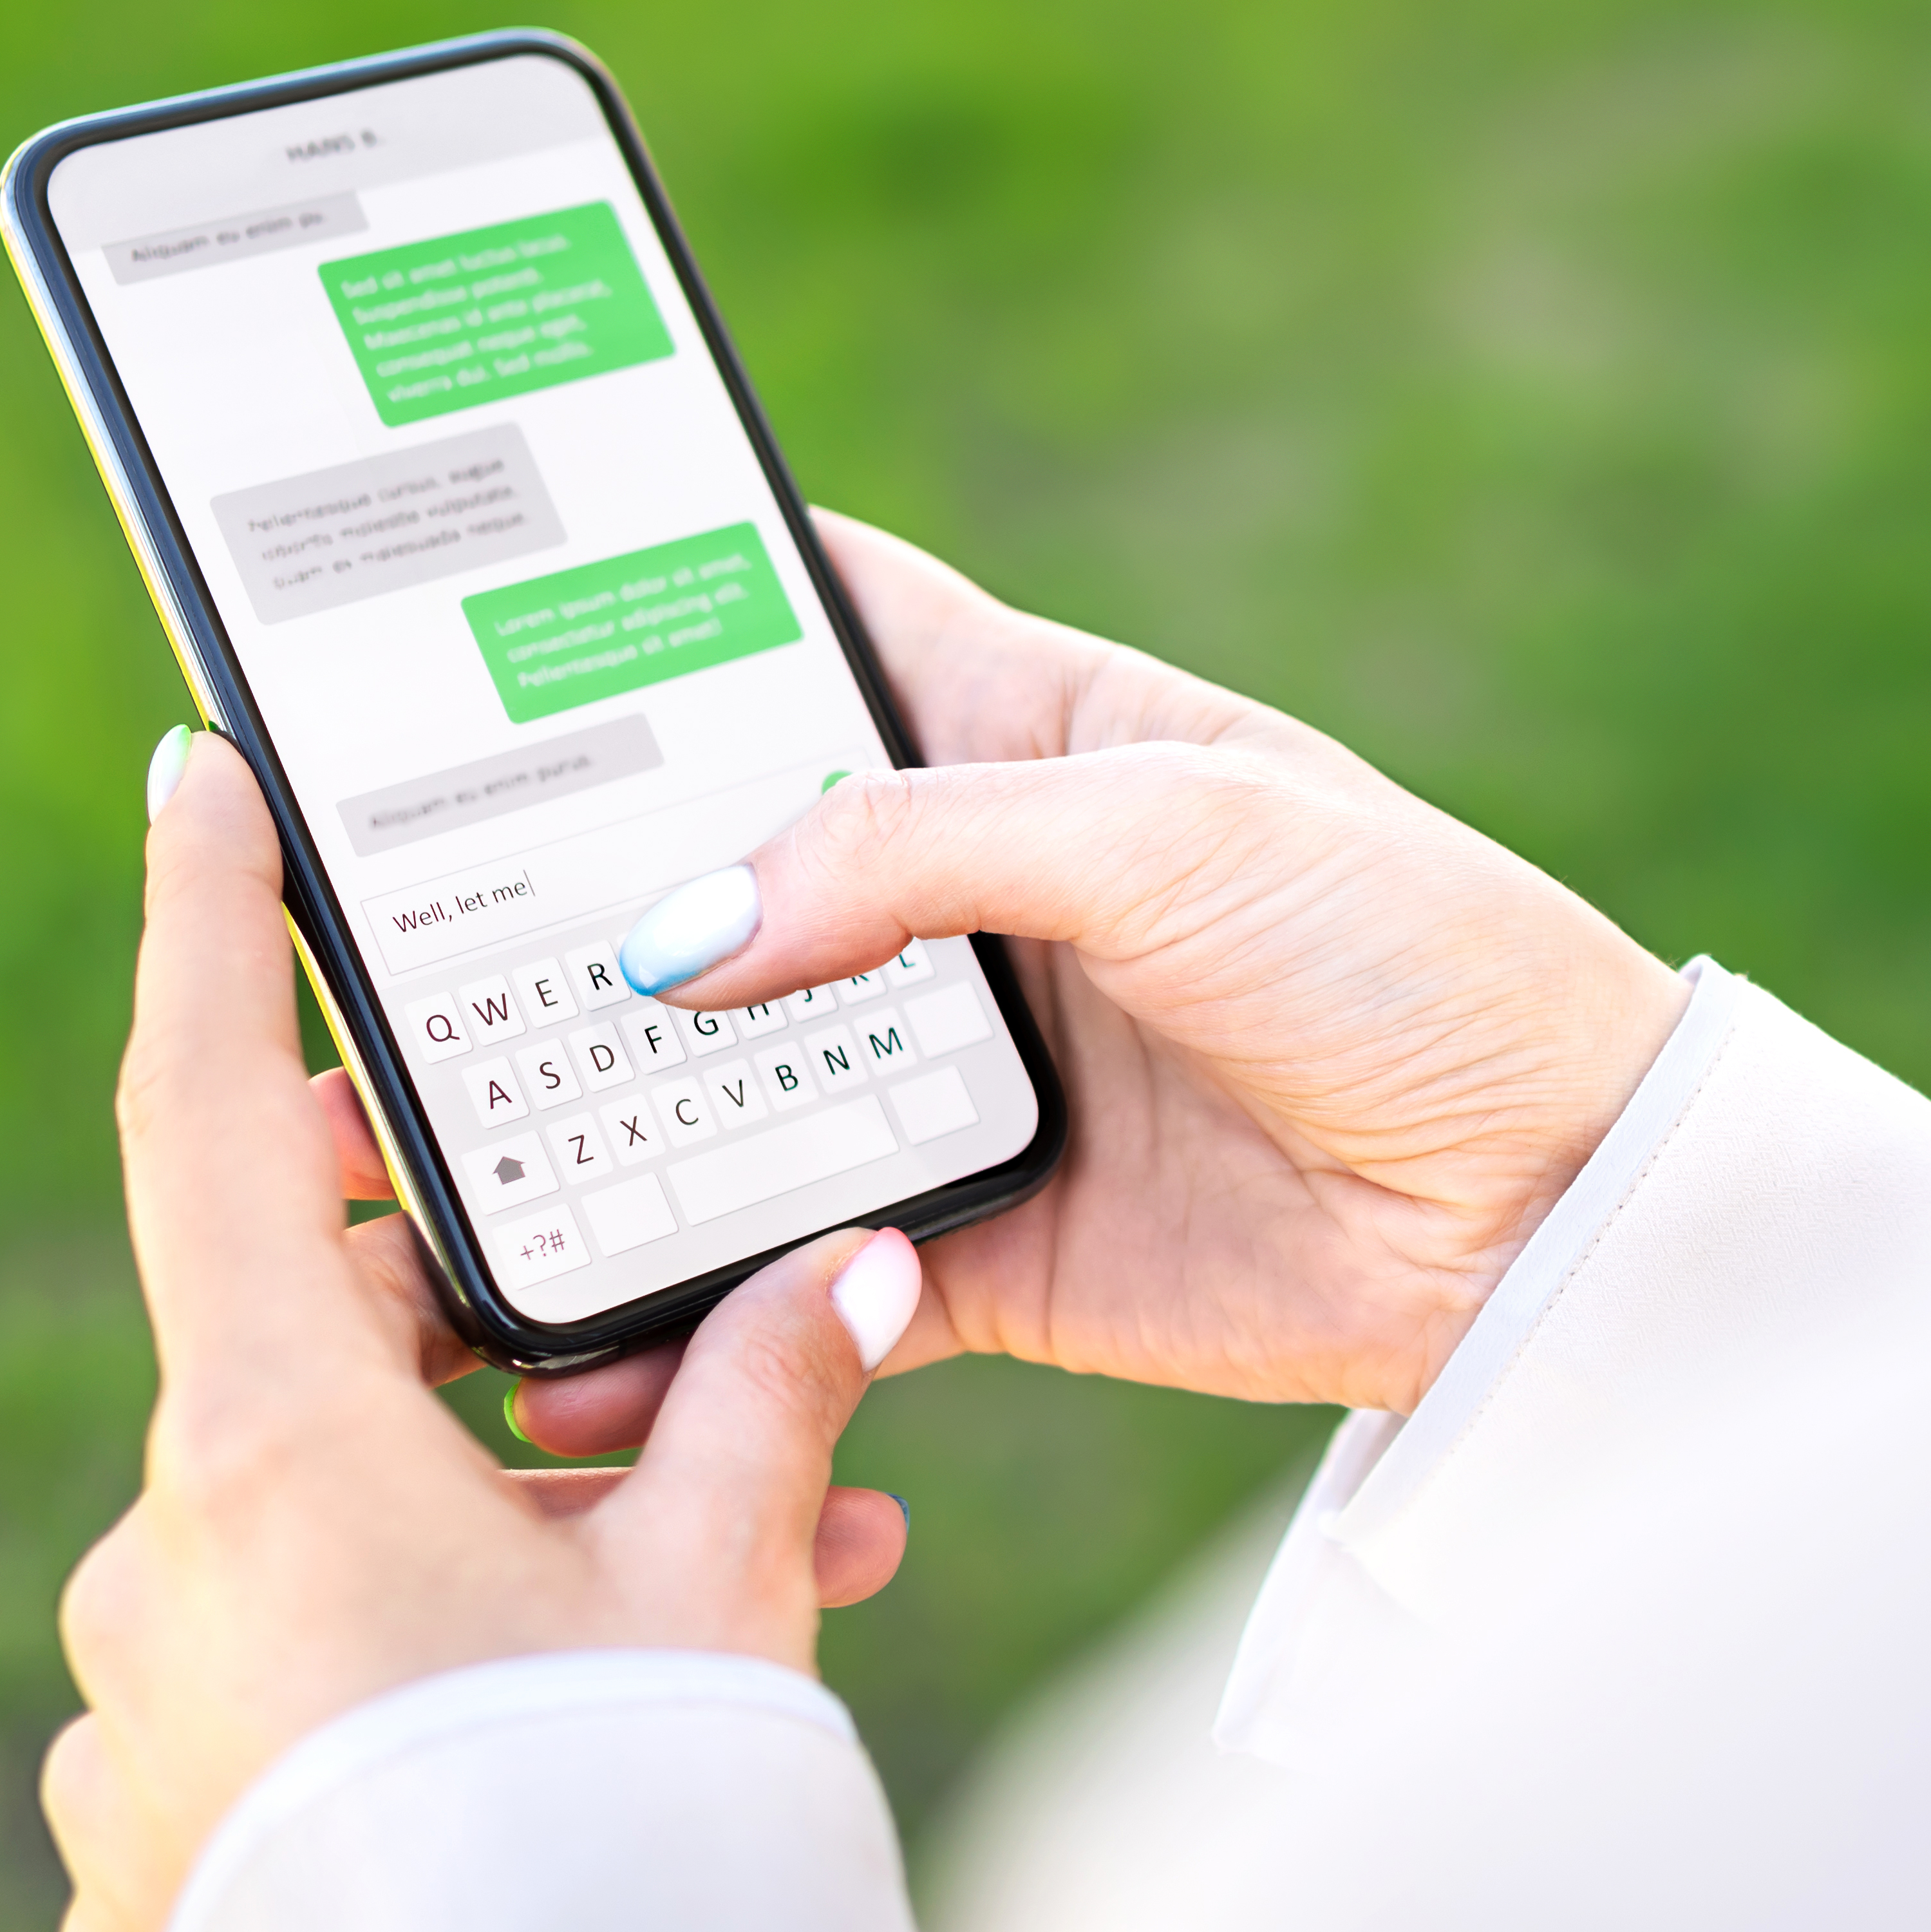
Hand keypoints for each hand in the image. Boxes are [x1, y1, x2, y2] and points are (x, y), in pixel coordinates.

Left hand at [41, 736, 916, 1931]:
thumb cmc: (608, 1832)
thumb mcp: (713, 1590)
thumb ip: (770, 1404)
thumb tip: (856, 1265)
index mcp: (263, 1448)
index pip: (207, 1115)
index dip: (207, 930)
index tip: (194, 781)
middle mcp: (156, 1561)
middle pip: (318, 1358)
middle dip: (510, 1347)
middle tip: (673, 1330)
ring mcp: (134, 1719)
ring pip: (330, 1548)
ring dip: (509, 1538)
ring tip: (737, 1576)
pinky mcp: (149, 1856)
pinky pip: (289, 1706)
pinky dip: (423, 1683)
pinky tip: (565, 1740)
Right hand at [522, 514, 1685, 1435]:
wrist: (1556, 1208)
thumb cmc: (1411, 955)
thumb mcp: (1174, 833)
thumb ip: (914, 853)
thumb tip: (679, 939)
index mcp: (1024, 730)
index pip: (798, 626)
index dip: (641, 610)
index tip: (464, 613)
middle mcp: (964, 891)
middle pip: (711, 866)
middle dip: (558, 890)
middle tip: (374, 916)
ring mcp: (959, 1067)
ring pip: (719, 1075)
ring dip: (590, 1102)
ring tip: (417, 1133)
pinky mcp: (972, 1241)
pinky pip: (785, 1263)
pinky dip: (679, 1301)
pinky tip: (566, 1321)